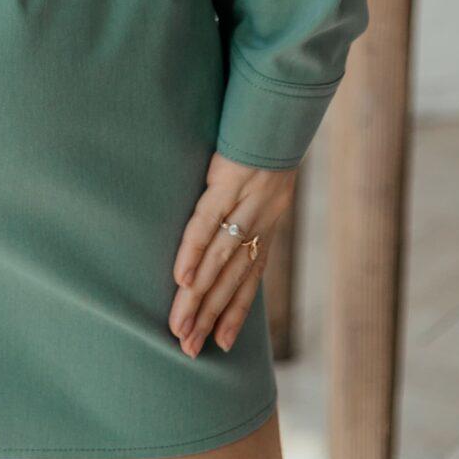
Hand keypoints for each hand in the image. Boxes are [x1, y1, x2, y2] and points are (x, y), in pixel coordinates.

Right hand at [167, 150, 296, 357]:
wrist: (278, 107)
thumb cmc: (265, 138)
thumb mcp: (264, 177)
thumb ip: (247, 204)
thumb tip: (229, 226)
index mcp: (268, 223)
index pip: (252, 279)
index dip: (237, 312)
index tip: (222, 345)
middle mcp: (259, 221)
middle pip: (231, 279)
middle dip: (210, 317)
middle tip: (189, 351)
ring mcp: (244, 204)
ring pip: (219, 261)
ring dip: (199, 298)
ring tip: (180, 328)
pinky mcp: (227, 182)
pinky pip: (208, 223)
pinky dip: (195, 252)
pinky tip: (182, 279)